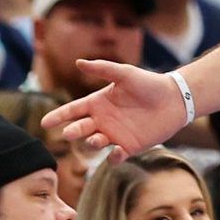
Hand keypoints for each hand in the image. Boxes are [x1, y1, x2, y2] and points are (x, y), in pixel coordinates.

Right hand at [41, 60, 187, 162]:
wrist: (175, 98)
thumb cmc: (149, 84)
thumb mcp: (126, 74)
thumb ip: (103, 69)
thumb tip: (78, 62)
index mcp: (98, 103)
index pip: (73, 110)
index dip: (58, 116)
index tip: (44, 123)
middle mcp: (103, 120)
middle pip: (80, 129)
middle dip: (72, 132)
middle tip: (68, 133)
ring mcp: (114, 135)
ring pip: (94, 144)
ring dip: (92, 143)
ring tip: (96, 139)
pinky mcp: (129, 147)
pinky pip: (115, 157)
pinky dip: (113, 157)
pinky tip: (116, 152)